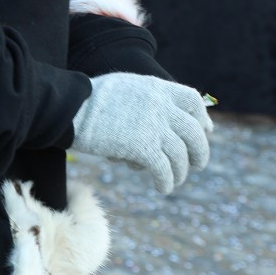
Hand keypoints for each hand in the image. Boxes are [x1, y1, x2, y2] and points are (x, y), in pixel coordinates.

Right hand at [72, 72, 212, 192]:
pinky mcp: (142, 148)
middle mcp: (161, 106)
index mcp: (157, 88)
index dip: (202, 117)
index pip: (192, 100)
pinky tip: (162, 187)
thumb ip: (147, 97)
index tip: (206, 130)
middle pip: (194, 132)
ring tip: (174, 181)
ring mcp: (154, 127)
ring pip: (181, 156)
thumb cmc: (90, 98)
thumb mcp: (125, 87)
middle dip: (200, 151)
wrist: (70, 108)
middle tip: (197, 163)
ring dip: (180, 172)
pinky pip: (164, 170)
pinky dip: (166, 181)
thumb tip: (162, 115)